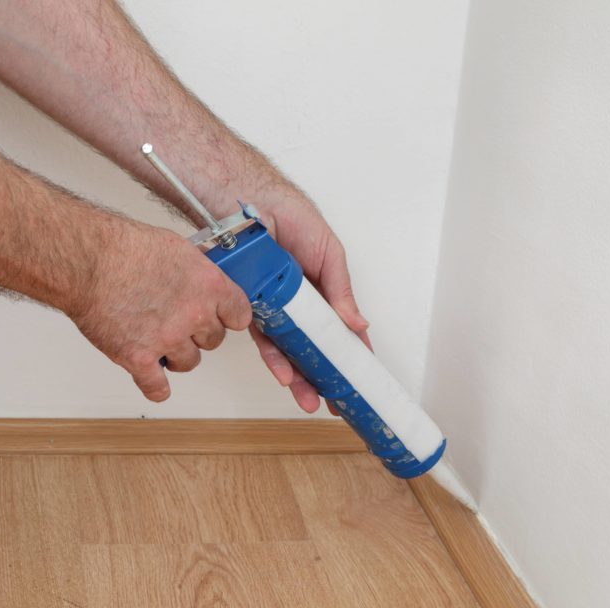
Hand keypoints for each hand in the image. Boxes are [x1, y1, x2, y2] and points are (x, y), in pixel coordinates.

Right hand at [69, 220, 251, 401]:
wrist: (88, 261)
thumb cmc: (124, 249)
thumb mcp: (176, 248)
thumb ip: (196, 273)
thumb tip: (201, 283)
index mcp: (208, 286)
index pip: (239, 315)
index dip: (227, 316)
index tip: (220, 317)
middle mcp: (193, 315)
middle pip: (213, 341)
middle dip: (198, 334)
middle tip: (179, 323)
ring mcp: (167, 340)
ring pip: (189, 363)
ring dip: (176, 355)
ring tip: (158, 341)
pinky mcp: (139, 359)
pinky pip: (157, 388)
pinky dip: (156, 386)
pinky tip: (152, 377)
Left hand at [249, 189, 371, 412]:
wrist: (247, 203)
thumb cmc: (291, 217)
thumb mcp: (328, 254)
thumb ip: (340, 291)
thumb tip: (358, 325)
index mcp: (321, 288)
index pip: (340, 328)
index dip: (351, 353)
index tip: (362, 378)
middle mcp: (297, 302)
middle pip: (313, 346)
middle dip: (323, 375)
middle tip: (333, 402)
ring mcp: (273, 307)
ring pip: (288, 349)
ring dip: (300, 376)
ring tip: (310, 399)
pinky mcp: (248, 307)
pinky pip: (263, 338)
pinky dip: (274, 358)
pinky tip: (285, 375)